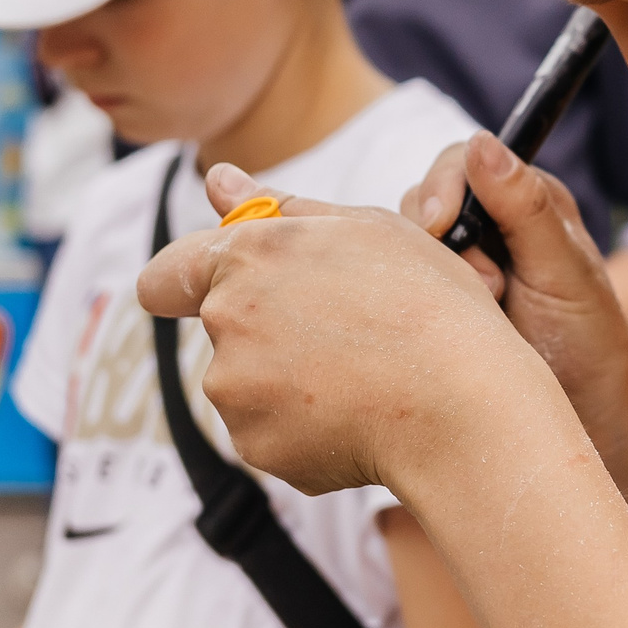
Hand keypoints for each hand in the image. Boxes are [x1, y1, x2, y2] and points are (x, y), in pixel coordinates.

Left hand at [136, 161, 574, 498]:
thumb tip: (218, 181)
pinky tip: (359, 416)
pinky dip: (305, 428)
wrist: (461, 403)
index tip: (210, 294)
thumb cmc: (428, 305)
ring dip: (288, 382)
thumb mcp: (367, 229)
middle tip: (345, 335)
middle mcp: (228, 318)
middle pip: (222, 330)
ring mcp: (236, 388)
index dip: (185, 284)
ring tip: (363, 378)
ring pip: (247, 383)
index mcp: (250, 254)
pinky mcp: (256, 446)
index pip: (166, 274)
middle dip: (266, 331)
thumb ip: (281, 207)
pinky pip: (270, 432)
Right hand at [404, 134, 627, 450]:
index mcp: (526, 199)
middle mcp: (487, 223)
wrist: (578, 418)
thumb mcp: (563, 272)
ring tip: (478, 313)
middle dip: (438, 239)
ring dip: (427, 275)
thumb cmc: (584, 344)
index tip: (441, 226)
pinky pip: (394, 279)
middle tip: (486, 289)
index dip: (444, 187)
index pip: (462, 162)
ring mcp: (456, 262)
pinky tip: (435, 325)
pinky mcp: (431, 299)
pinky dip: (407, 297)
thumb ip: (525, 208)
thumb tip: (480, 140)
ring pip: (402, 240)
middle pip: (426, 197)